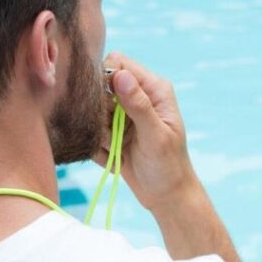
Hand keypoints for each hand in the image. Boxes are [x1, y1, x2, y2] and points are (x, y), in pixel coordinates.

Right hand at [93, 52, 199, 213]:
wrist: (168, 198)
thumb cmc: (169, 167)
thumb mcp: (155, 136)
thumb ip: (138, 106)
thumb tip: (121, 76)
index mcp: (154, 89)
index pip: (118, 64)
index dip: (105, 78)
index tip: (105, 103)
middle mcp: (138, 98)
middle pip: (100, 87)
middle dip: (99, 110)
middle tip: (112, 133)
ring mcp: (124, 116)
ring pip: (93, 111)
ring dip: (99, 132)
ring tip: (116, 149)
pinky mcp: (114, 134)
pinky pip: (92, 133)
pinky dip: (99, 147)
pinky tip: (116, 159)